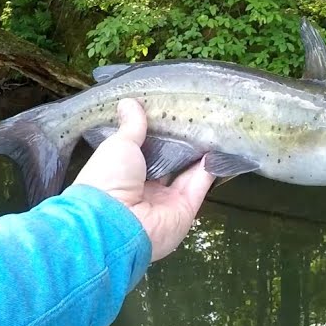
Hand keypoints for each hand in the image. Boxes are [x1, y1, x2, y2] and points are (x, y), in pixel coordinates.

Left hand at [73, 99, 213, 260]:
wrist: (116, 223)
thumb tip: (129, 102)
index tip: (167, 114)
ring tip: (209, 128)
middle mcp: (144, 188)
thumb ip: (131, 126)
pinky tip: (217, 148)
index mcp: (122, 173)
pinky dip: (209, 168)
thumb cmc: (107, 179)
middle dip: (179, 144)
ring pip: (186, 173)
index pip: (143, 152)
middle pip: (168, 163)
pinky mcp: (185, 209)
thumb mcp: (118, 144)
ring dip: (197, 154)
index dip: (154, 135)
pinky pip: (199, 185)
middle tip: (193, 119)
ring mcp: (165, 200)